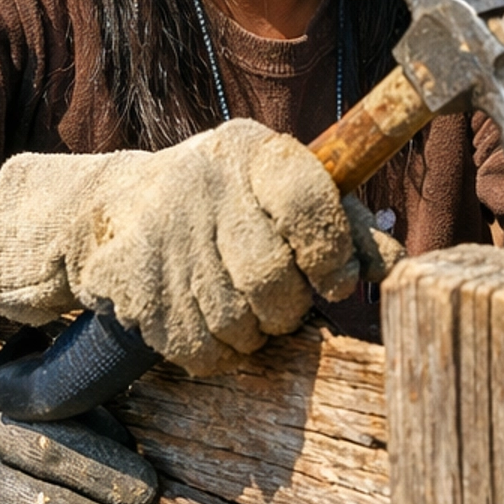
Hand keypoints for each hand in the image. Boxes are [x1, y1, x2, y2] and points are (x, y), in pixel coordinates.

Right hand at [0, 120, 359, 371]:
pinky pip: (200, 347)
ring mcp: (163, 234)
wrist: (111, 209)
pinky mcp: (134, 284)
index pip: (308, 200)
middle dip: (289, 305)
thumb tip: (392, 261)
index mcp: (249, 151)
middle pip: (272, 276)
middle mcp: (203, 184)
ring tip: (246, 310)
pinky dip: (218, 352)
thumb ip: (339, 219)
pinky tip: (211, 325)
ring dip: (254, 332)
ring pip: (238, 320)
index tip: (337, 280)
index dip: (333, 250)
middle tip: (284, 302)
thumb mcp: (275, 187)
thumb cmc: (221, 202)